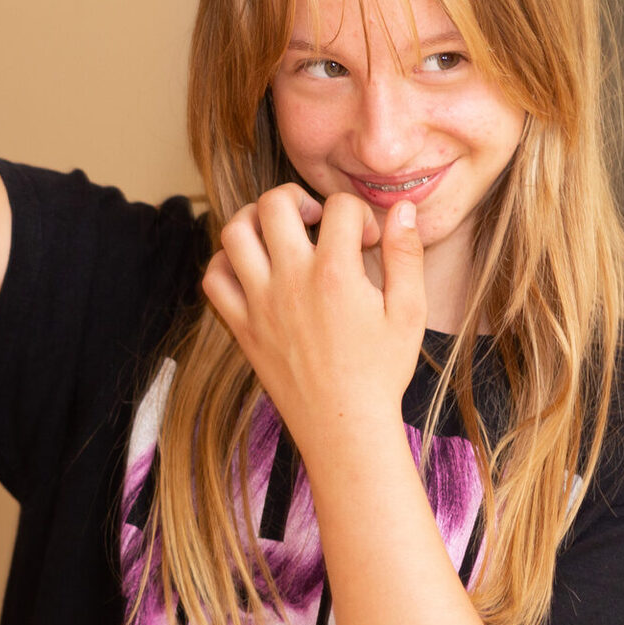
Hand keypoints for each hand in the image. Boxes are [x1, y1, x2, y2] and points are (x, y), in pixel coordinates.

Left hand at [200, 187, 425, 451]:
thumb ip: (407, 254)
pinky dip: (226, 262)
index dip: (358, 212)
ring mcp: (259, 303)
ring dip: (255, 221)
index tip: (367, 239)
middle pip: (274, 203)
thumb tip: (404, 209)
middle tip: (316, 221)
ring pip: (234, 232)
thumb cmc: (381, 371)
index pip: (338, 206)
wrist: (343, 425)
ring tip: (281, 235)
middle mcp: (290, 282)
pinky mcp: (241, 325)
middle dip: (298, 198)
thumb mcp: (410, 312)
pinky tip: (254, 268)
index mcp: (335, 274)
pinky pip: (213, 278)